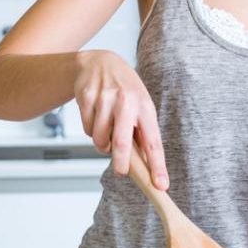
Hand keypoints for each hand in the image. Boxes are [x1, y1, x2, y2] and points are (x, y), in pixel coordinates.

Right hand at [72, 50, 167, 189]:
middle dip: (121, 164)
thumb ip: (142, 132)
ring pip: (100, 139)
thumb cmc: (124, 89)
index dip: (157, 166)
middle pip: (122, 144)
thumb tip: (146, 165)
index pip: (153, 141)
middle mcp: (126, 101)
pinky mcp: (86, 97)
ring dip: (102, 144)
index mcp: (144, 106)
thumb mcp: (140, 105)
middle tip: (121, 171)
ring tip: (107, 131)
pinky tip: (96, 117)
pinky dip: (91, 131)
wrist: (100, 62)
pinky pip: (87, 129)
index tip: (161, 185)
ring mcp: (104, 98)